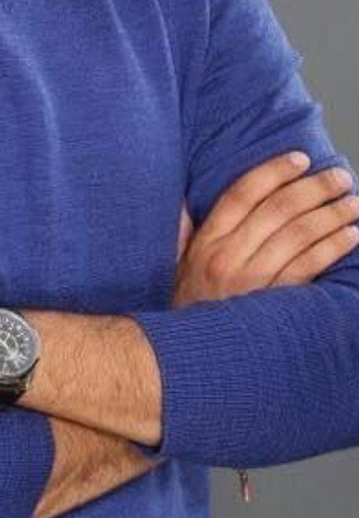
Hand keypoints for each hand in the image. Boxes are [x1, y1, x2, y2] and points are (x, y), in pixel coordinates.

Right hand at [172, 152, 358, 307]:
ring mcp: (251, 282)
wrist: (189, 359)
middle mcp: (227, 257)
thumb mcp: (177, 265)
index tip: (300, 159)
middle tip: (340, 177)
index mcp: (206, 242)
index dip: (273, 172)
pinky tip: (349, 235)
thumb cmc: (188, 308)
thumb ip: (183, 229)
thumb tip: (185, 198)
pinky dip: (332, 247)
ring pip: (298, 236)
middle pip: (277, 210)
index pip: (242, 194)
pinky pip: (308, 268)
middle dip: (313, 188)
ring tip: (352, 202)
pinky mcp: (273, 304)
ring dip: (331, 215)